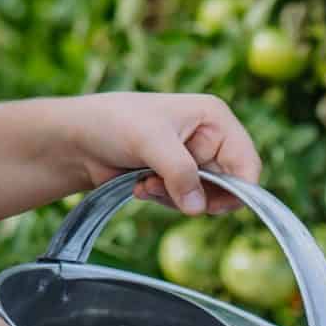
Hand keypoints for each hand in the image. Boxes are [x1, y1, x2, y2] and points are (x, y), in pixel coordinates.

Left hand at [60, 91, 261, 215]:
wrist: (78, 138)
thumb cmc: (113, 123)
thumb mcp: (150, 142)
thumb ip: (179, 172)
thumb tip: (199, 208)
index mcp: (215, 118)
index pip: (247, 163)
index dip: (237, 190)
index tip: (209, 206)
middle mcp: (210, 138)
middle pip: (228, 186)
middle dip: (195, 194)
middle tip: (162, 188)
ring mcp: (193, 158)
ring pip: (205, 198)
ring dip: (175, 198)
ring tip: (146, 183)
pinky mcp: (176, 176)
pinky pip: (185, 202)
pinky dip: (164, 199)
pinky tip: (140, 186)